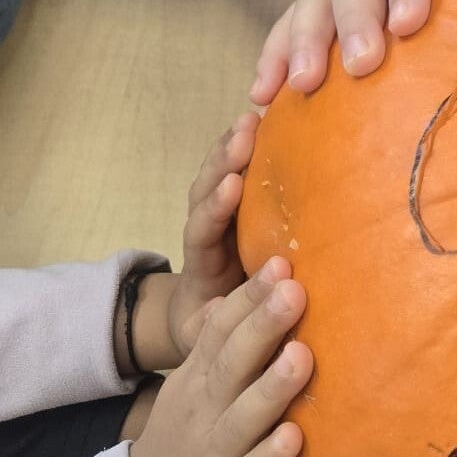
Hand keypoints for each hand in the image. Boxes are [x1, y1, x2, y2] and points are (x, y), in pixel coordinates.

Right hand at [129, 260, 311, 456]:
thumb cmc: (191, 436)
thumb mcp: (194, 386)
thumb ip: (217, 345)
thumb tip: (232, 295)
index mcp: (200, 378)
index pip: (221, 330)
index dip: (249, 298)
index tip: (282, 263)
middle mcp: (204, 410)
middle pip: (231, 363)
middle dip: (262, 326)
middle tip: (294, 290)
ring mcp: (212, 455)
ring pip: (242, 418)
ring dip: (271, 387)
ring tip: (302, 355)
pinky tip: (293, 438)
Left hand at [167, 112, 259, 356]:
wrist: (194, 321)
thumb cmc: (213, 333)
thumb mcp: (209, 337)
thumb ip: (218, 324)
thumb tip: (232, 312)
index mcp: (201, 266)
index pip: (202, 230)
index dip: (215, 208)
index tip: (230, 186)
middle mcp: (204, 236)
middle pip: (205, 193)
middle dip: (221, 162)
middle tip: (243, 135)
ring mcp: (216, 222)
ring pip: (216, 179)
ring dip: (230, 149)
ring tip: (252, 119)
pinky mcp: (232, 215)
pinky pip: (234, 177)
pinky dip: (244, 152)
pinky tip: (262, 125)